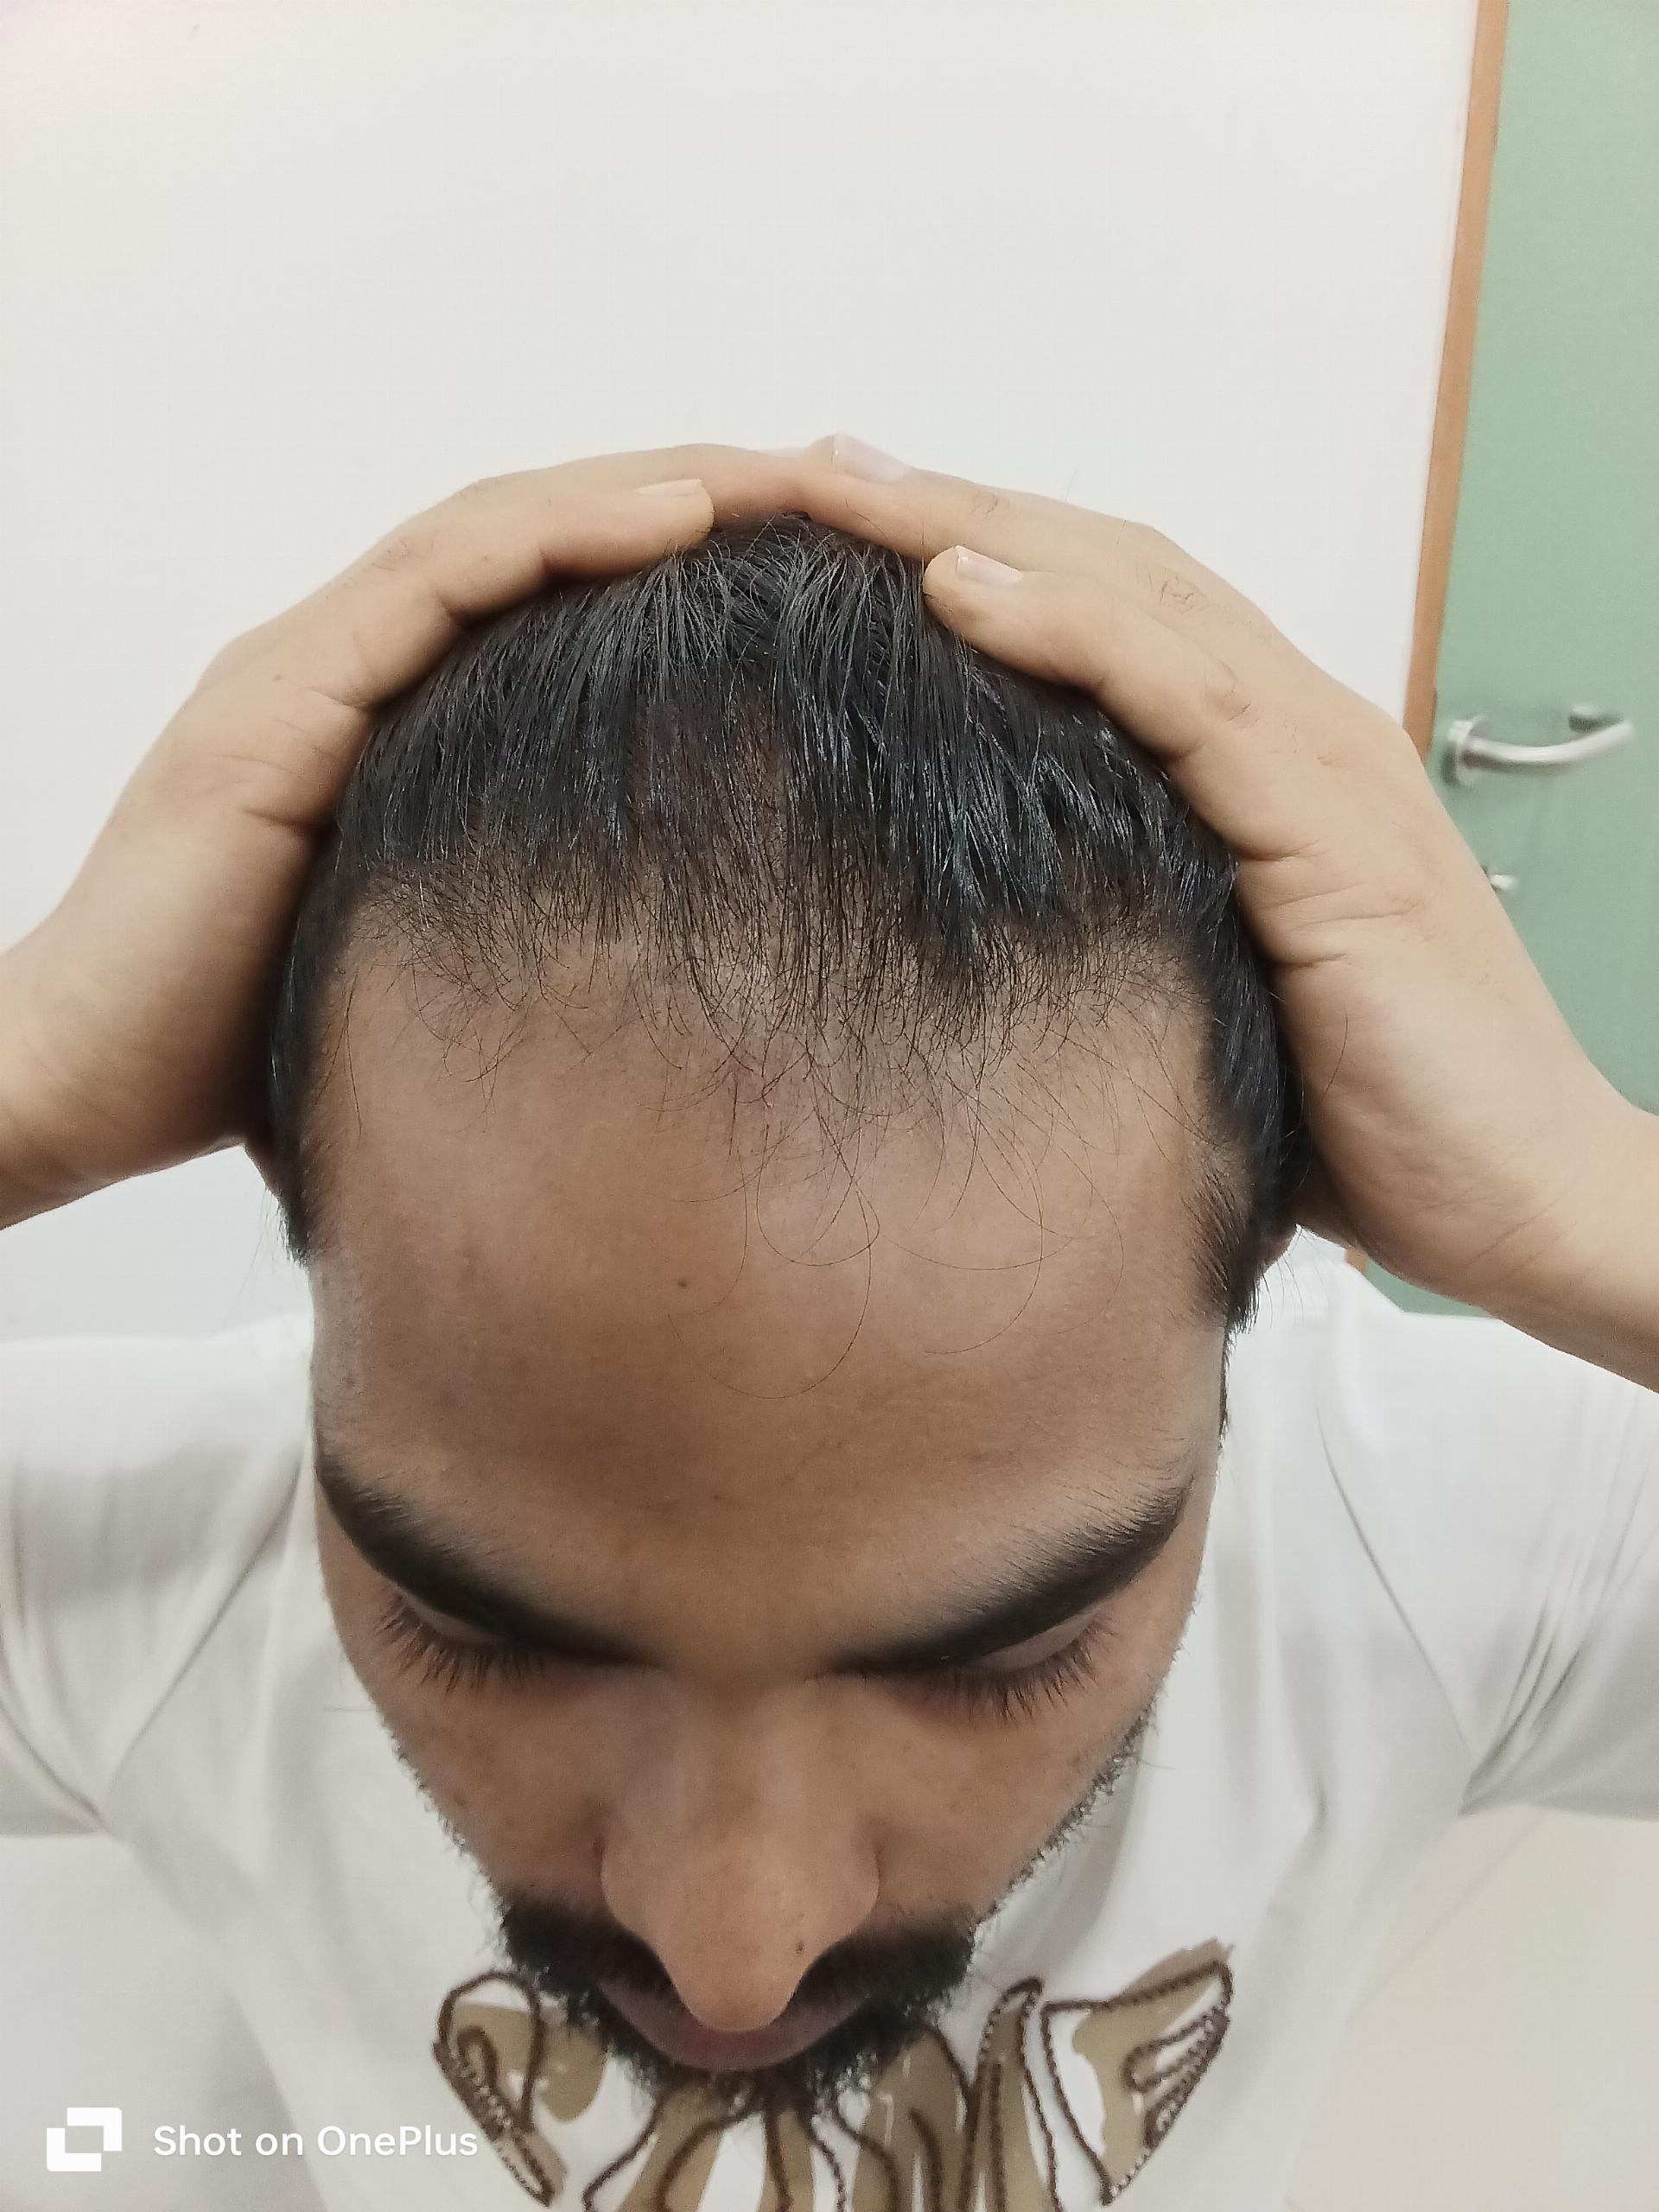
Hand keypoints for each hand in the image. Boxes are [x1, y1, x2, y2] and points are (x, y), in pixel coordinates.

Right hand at [0, 447, 801, 1222]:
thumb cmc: (239, 1040)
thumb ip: (508, 916)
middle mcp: (344, 666)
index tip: (814, 557)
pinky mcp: (279, 707)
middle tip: (840, 487)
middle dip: (695, 494)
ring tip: (788, 477)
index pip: (547, 591)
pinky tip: (677, 522)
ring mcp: (307, 673)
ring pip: (503, 527)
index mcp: (383, 717)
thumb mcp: (420, 958)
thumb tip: (653, 978)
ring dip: (653, 488)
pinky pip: (441, 584)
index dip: (676, 555)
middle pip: (543, 533)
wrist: (73, 1080)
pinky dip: (563, 538)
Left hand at [757, 434, 1649, 1313]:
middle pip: (1106, 571)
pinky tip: (958, 588)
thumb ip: (1123, 933)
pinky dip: (1068, 629)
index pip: (1110, 615)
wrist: (1520, 1195)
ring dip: (979, 532)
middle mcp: (1299, 732)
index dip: (981, 557)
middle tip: (813, 468)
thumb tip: (986, 956)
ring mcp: (1321, 768)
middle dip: (952, 509)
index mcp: (1268, 762)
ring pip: (1133, 600)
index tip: (844, 534)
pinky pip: (1182, 696)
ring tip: (846, 491)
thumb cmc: (1364, 1113)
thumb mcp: (1202, 997)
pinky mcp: (1330, 831)